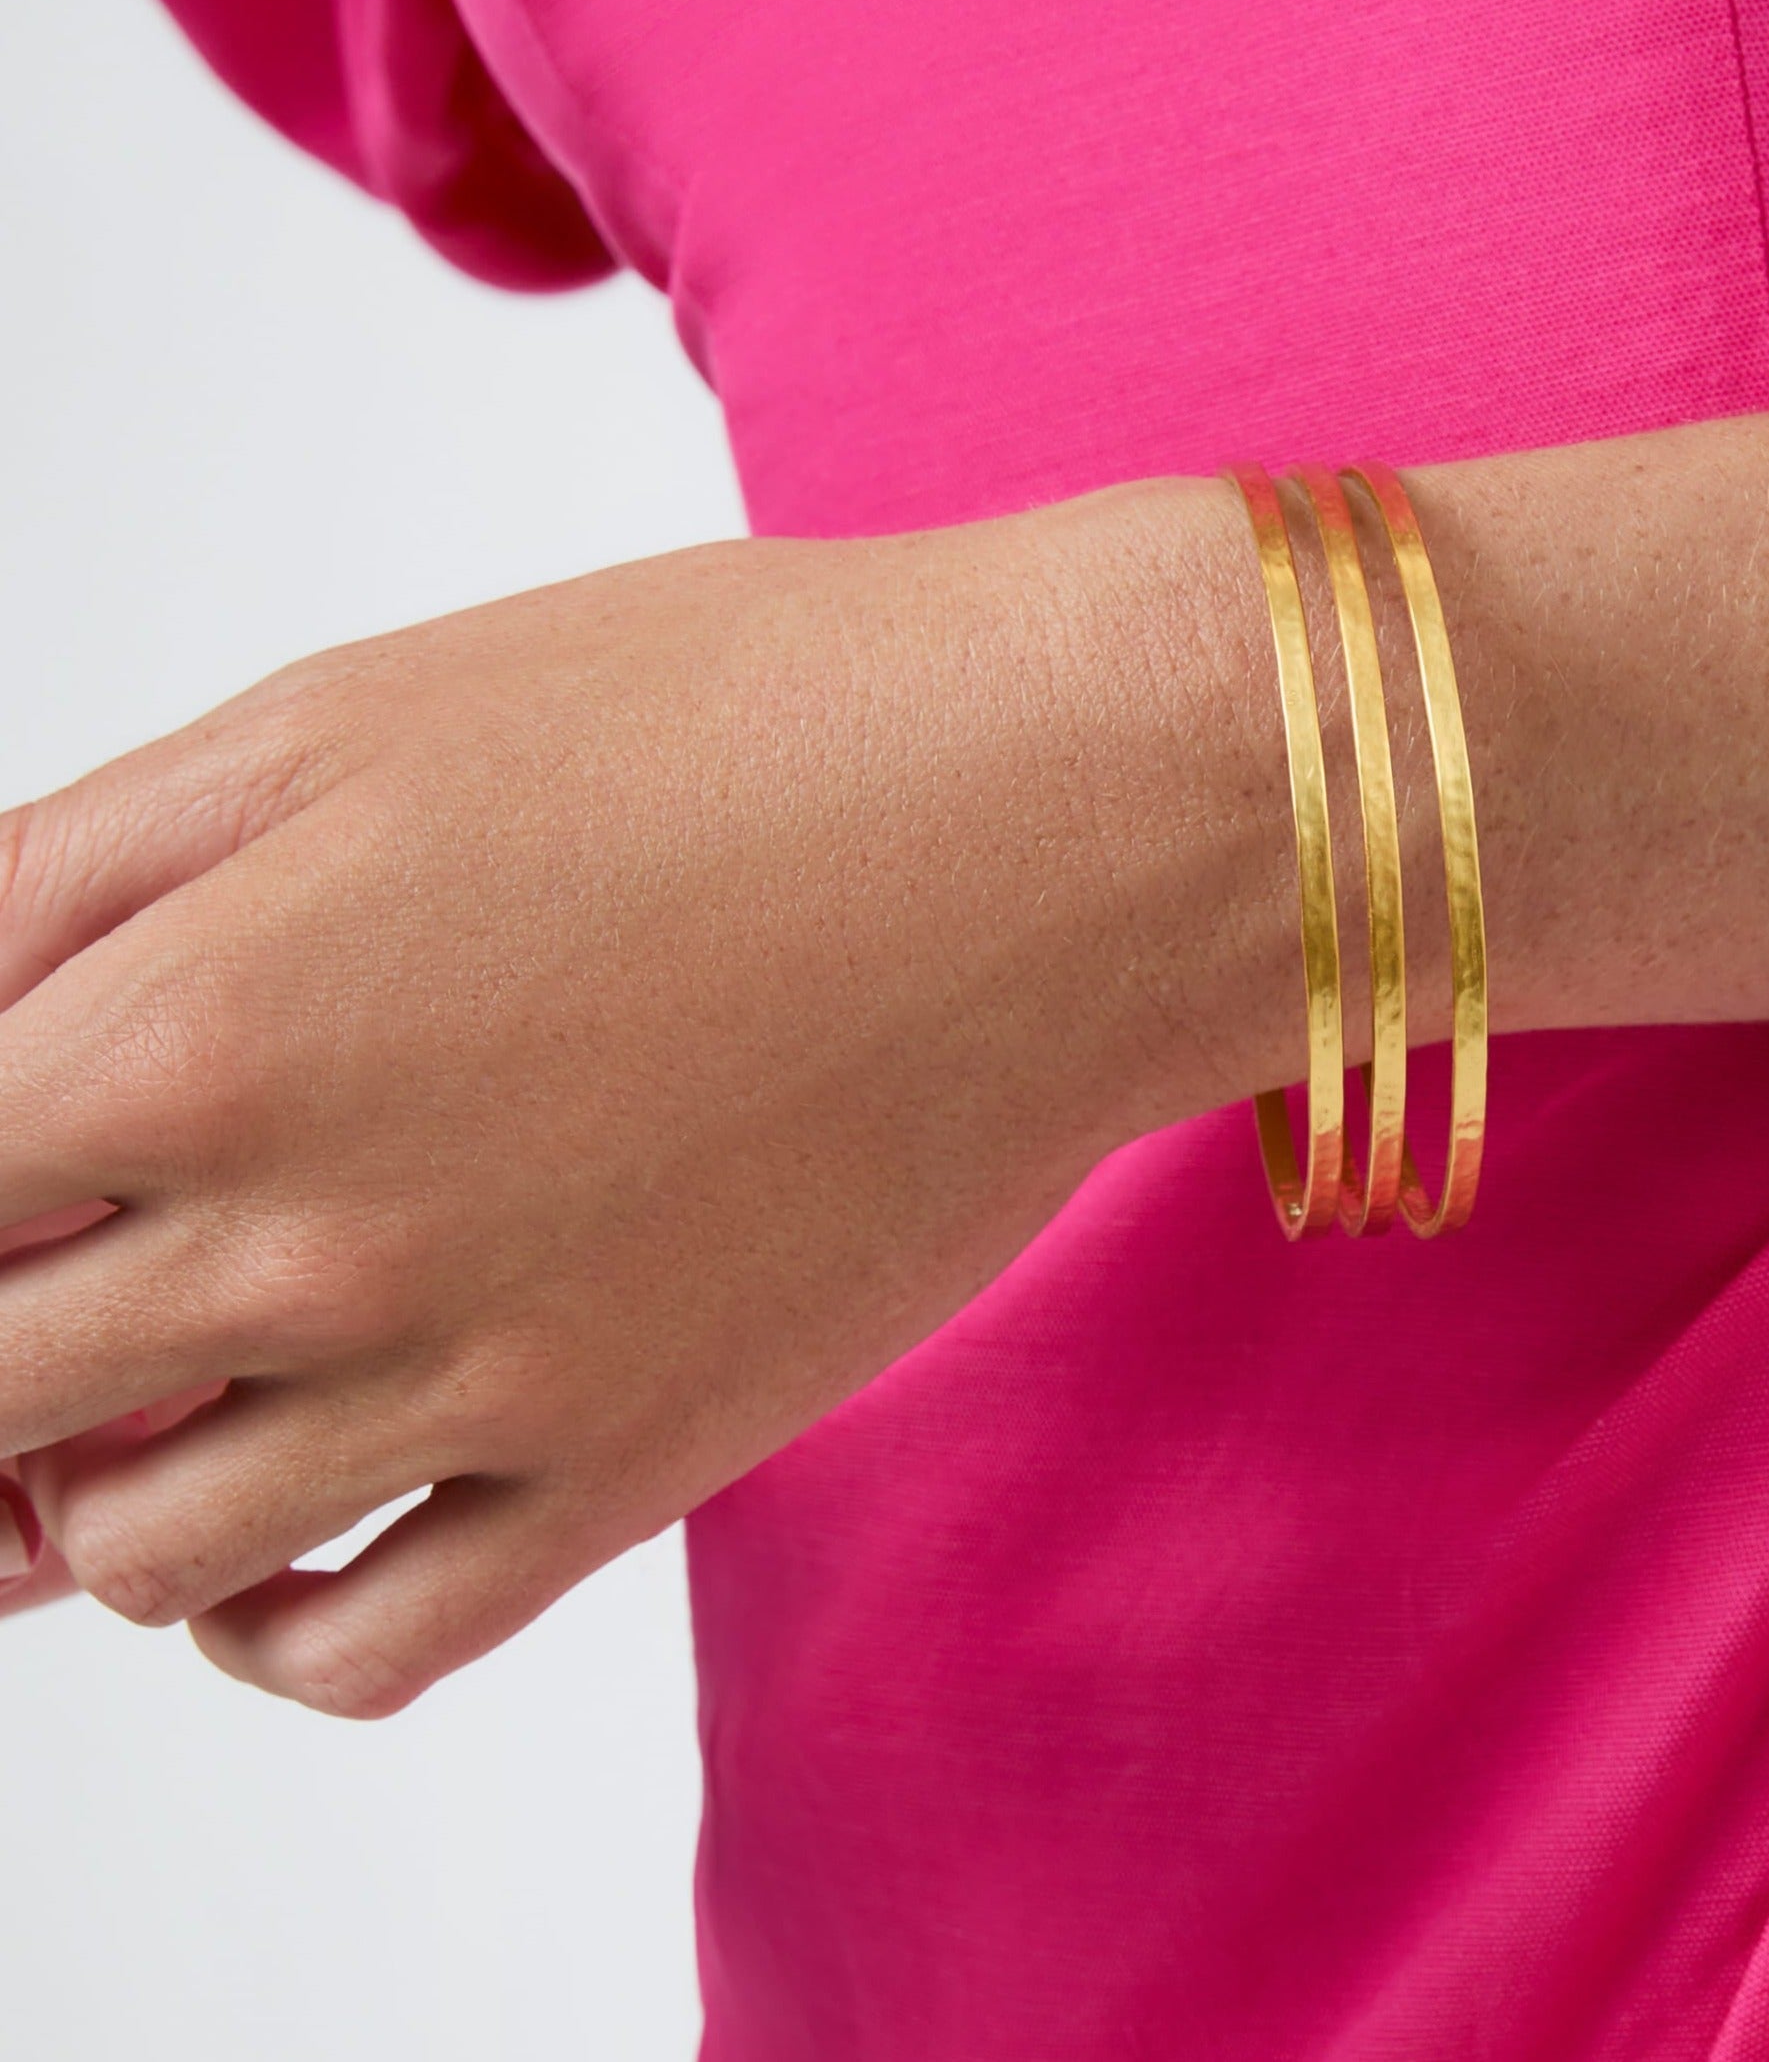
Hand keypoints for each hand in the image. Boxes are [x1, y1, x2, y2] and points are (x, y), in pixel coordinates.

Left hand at [0, 477, 1288, 1711]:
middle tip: (68, 1264)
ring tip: (163, 1374)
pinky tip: (281, 1523)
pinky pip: (359, 1645)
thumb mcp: (347, 715)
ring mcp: (473, 1375)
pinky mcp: (631, 1460)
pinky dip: (263, 1621)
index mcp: (193, 1024)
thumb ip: (61, 879)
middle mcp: (301, 1236)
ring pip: (136, 1549)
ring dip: (95, 1479)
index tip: (21, 1162)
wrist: (1071, 814)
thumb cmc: (742, 713)